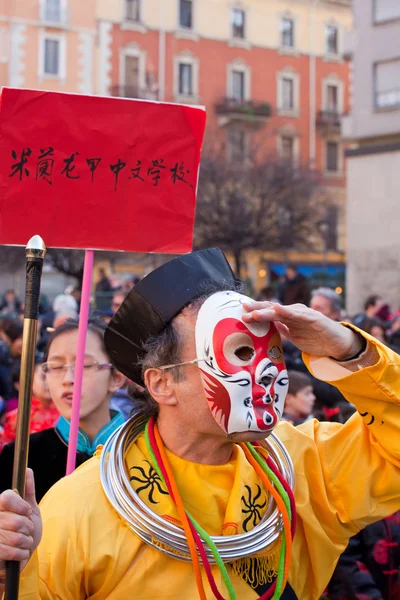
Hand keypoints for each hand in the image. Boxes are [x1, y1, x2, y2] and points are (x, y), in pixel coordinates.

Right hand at [0, 469, 41, 571]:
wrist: (19, 558)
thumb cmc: (24, 531)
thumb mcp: (29, 509)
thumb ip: (28, 491)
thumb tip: (28, 470)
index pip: (7, 497)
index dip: (21, 506)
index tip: (27, 513)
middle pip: (17, 520)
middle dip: (28, 528)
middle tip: (26, 531)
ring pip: (17, 536)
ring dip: (26, 542)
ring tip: (23, 542)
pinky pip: (12, 551)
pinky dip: (22, 553)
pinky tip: (20, 553)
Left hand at [243, 302, 362, 359]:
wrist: (337, 344)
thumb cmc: (315, 339)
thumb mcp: (294, 337)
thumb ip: (281, 331)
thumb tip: (266, 329)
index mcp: (288, 317)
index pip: (269, 313)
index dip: (255, 312)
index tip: (241, 313)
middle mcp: (294, 312)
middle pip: (272, 309)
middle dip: (257, 309)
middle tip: (243, 310)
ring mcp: (303, 314)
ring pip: (282, 311)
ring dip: (267, 311)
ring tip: (254, 312)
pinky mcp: (313, 318)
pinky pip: (298, 314)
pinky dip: (287, 311)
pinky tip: (277, 309)